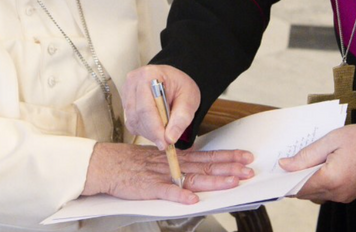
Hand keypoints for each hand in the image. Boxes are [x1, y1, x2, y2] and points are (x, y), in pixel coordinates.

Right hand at [83, 142, 253, 203]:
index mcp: (177, 157)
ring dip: (213, 181)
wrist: (107, 164)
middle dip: (229, 168)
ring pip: (192, 178)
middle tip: (249, 170)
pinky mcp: (148, 187)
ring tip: (232, 182)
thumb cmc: (132, 163)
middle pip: (206, 166)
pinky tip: (192, 199)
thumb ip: (180, 163)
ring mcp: (162, 175)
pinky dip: (179, 195)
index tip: (245, 158)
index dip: (227, 157)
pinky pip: (166, 191)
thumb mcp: (161, 158)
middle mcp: (173, 164)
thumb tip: (200, 166)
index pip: (207, 156)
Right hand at [124, 65, 199, 148]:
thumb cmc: (181, 86)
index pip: (146, 107)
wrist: (175, 81)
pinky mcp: (126, 102)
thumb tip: (170, 138)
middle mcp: (134, 81)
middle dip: (152, 133)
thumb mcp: (189, 99)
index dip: (155, 128)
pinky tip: (155, 126)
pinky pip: (131, 122)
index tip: (165, 143)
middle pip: (137, 115)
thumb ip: (182, 118)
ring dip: (148, 132)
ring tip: (163, 132)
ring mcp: (127, 91)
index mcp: (149, 75)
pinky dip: (143, 129)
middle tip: (166, 142)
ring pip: (133, 121)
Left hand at [278, 124, 355, 203]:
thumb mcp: (331, 140)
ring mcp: (343, 197)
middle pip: (304, 193)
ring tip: (309, 161)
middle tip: (292, 161)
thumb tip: (284, 165)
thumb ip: (306, 154)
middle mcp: (336, 193)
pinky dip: (319, 183)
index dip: (285, 179)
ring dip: (307, 181)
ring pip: (315, 194)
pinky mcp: (349, 195)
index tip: (280, 167)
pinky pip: (327, 193)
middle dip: (295, 179)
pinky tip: (322, 167)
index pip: (297, 187)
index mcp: (330, 179)